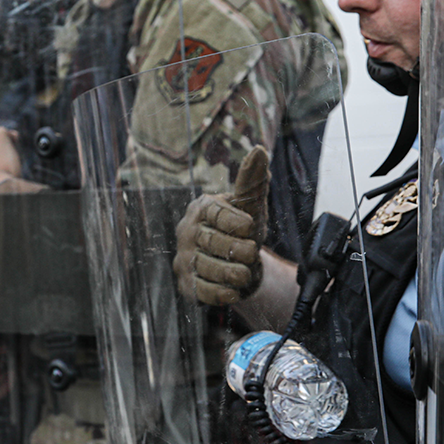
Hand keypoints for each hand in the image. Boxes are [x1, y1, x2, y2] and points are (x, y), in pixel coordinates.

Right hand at [173, 146, 269, 305]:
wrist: (240, 264)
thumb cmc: (243, 230)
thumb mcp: (251, 206)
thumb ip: (252, 181)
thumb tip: (259, 150)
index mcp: (202, 209)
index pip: (213, 212)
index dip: (233, 220)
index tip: (249, 226)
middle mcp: (187, 232)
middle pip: (212, 241)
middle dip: (238, 250)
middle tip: (252, 252)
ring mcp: (184, 259)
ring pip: (207, 267)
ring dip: (232, 273)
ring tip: (246, 272)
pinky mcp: (187, 284)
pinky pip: (201, 291)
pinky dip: (220, 293)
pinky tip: (233, 291)